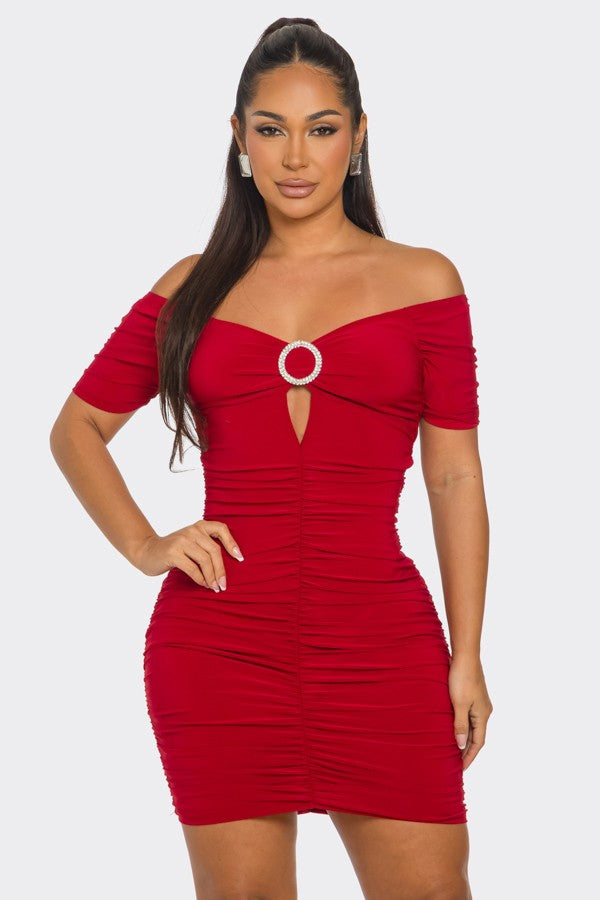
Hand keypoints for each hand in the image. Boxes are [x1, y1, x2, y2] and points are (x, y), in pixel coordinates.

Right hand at [131, 519, 243, 590]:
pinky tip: (203, 585)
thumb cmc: (173, 551)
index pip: (221, 528)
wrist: (146, 551)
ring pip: (205, 560)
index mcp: (199, 526)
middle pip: (214, 550)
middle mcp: (192, 530)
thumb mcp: (191, 542)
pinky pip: (193, 568)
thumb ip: (205, 546)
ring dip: (212, 577)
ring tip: (215, 587)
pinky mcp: (172, 553)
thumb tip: (226, 566)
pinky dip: (200, 579)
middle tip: (224, 585)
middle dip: (221, 570)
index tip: (239, 558)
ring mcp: (182, 541)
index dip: (232, 543)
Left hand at [448, 655, 492, 769]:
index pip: (478, 742)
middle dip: (467, 750)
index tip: (461, 769)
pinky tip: (454, 728)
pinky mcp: (473, 696)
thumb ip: (460, 725)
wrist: (465, 655)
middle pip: (477, 736)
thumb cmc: (461, 678)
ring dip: (465, 738)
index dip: (470, 756)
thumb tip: (461, 745)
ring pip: (473, 726)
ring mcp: (479, 703)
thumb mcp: (458, 703)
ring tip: (454, 750)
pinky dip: (463, 726)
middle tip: (456, 764)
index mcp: (483, 715)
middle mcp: (484, 711)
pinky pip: (469, 717)